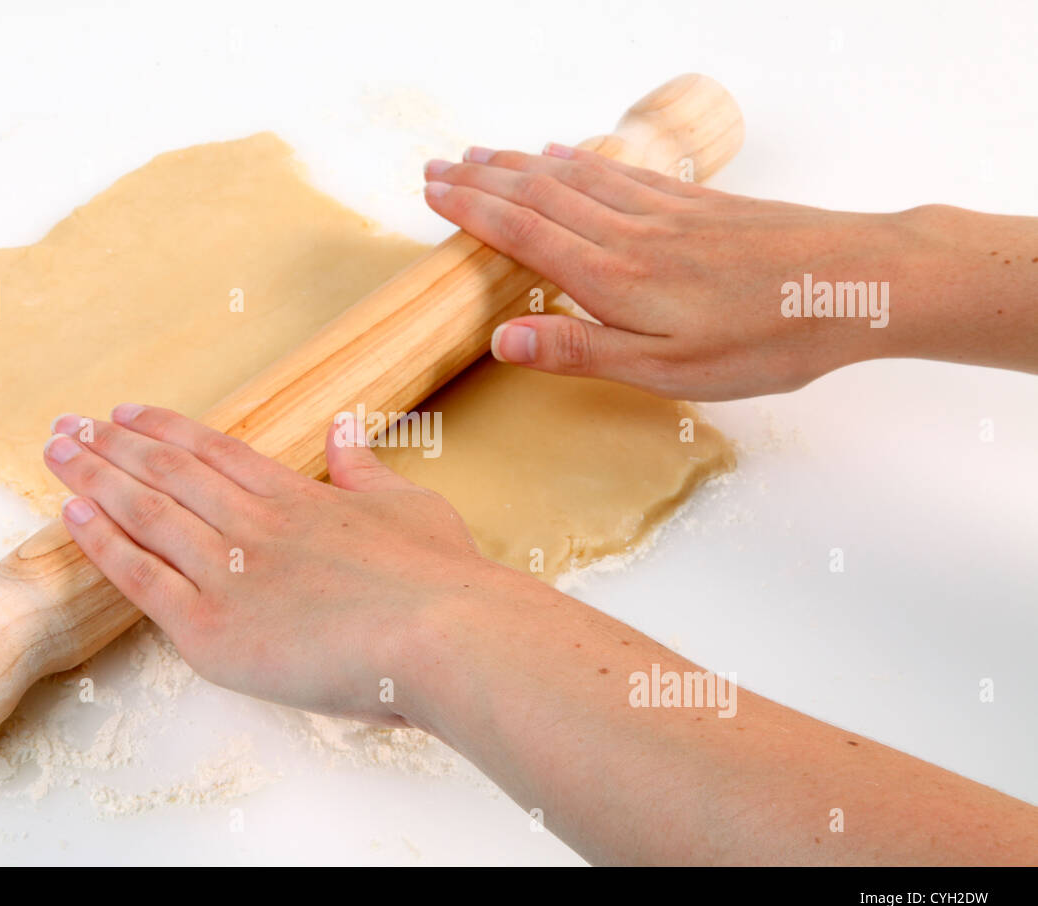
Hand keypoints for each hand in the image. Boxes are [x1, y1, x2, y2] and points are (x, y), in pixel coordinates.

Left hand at [43, 405, 480, 724]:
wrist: (442, 634)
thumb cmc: (437, 577)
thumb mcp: (406, 504)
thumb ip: (364, 468)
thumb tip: (345, 428)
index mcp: (296, 496)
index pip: (213, 450)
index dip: (163, 429)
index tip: (124, 412)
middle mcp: (252, 523)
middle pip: (166, 471)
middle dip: (111, 444)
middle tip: (66, 423)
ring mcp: (227, 572)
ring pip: (145, 512)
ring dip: (94, 476)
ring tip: (55, 451)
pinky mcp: (211, 629)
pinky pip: (141, 578)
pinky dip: (103, 542)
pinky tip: (71, 512)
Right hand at [423, 144, 924, 399]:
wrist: (854, 283)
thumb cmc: (764, 338)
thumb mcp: (666, 370)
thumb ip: (581, 350)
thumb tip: (502, 340)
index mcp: (613, 277)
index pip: (523, 233)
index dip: (472, 211)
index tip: (432, 191)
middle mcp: (629, 233)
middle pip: (539, 195)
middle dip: (482, 180)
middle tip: (437, 165)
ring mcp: (664, 212)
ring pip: (575, 178)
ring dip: (521, 165)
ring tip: (484, 154)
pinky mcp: (697, 204)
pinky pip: (620, 174)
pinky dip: (581, 161)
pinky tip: (567, 154)